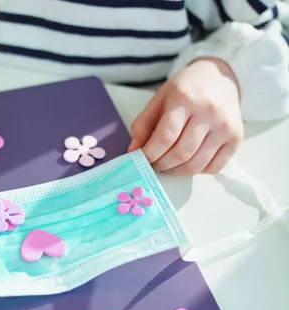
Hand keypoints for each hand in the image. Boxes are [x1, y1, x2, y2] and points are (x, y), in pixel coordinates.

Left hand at [128, 57, 242, 174]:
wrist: (220, 77)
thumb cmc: (186, 90)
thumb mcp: (159, 99)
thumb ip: (142, 125)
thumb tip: (133, 151)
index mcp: (185, 99)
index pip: (165, 137)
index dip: (149, 154)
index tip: (140, 159)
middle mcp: (209, 112)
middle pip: (180, 153)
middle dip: (161, 165)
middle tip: (153, 164)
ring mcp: (225, 127)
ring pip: (196, 165)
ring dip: (176, 171)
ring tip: (167, 165)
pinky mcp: (236, 138)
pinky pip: (214, 167)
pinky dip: (197, 171)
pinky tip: (188, 161)